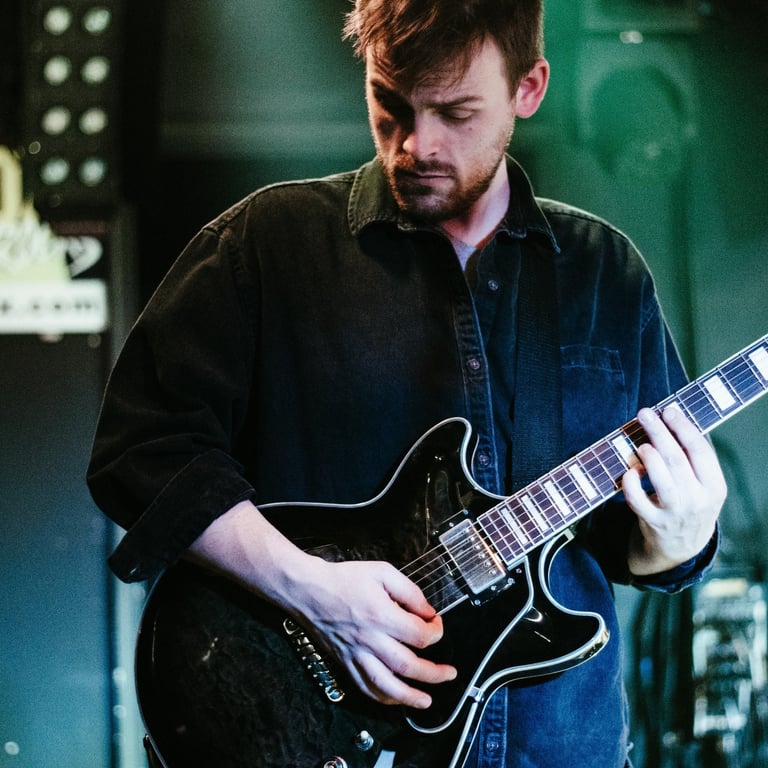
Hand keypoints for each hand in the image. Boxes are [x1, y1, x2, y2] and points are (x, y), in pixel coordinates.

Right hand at [189, 501, 455, 709]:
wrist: (308, 589)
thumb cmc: (343, 579)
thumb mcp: (382, 572)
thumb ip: (409, 592)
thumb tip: (428, 611)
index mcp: (381, 615)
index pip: (419, 635)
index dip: (436, 633)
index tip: (437, 625)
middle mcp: (369, 640)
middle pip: (408, 666)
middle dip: (434, 674)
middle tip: (449, 674)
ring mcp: (356, 655)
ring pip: (386, 686)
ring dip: (410, 697)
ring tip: (427, 701)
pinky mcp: (345, 663)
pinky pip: (365, 688)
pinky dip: (383, 698)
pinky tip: (395, 699)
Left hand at [622, 406, 725, 576]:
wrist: (683, 545)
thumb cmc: (691, 502)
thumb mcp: (704, 484)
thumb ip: (693, 458)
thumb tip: (672, 418)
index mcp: (714, 486)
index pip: (701, 451)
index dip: (684, 428)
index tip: (669, 410)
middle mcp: (697, 500)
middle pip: (677, 461)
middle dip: (660, 433)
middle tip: (645, 414)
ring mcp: (674, 513)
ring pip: (662, 481)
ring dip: (649, 458)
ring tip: (641, 444)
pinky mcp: (652, 522)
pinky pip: (638, 501)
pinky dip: (631, 485)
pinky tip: (628, 471)